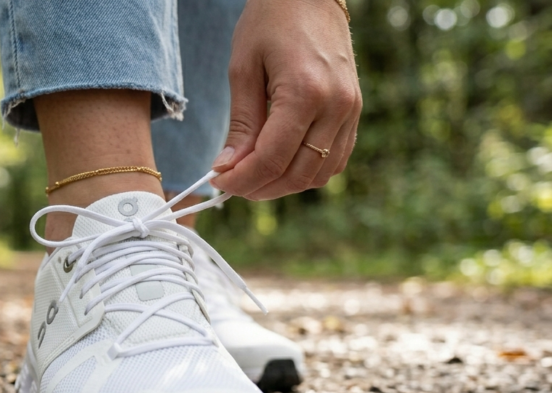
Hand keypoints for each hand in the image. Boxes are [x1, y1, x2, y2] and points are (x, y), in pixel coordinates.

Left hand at [211, 0, 360, 199]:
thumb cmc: (271, 22)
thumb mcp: (243, 68)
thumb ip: (240, 123)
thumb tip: (227, 168)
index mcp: (306, 93)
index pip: (272, 159)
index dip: (242, 180)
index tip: (219, 182)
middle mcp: (336, 106)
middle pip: (297, 173)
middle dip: (260, 188)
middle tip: (232, 184)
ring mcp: (351, 110)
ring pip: (320, 174)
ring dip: (284, 185)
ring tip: (253, 177)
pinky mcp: (355, 111)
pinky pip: (335, 159)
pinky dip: (307, 171)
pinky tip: (280, 165)